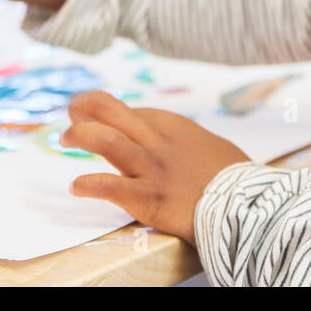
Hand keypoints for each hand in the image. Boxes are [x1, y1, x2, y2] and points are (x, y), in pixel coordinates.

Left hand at [62, 91, 250, 245]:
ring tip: (65, 138)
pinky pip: (108, 187)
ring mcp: (150, 168)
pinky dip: (88, 185)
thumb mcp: (213, 147)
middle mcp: (157, 141)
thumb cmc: (233, 177)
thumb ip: (192, 143)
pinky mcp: (146, 197)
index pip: (131, 111)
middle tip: (71, 112)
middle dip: (85, 107)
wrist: (244, 204)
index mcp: (173, 126)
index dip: (109, 112)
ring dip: (80, 135)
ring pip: (105, 140)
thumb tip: (191, 145)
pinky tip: (76, 187)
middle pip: (111, 111)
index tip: (95, 115)